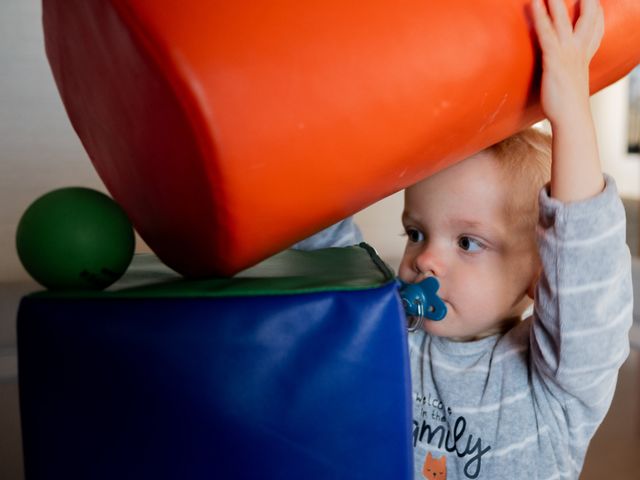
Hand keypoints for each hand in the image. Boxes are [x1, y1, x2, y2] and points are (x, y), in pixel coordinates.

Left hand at [531, 0, 603, 125]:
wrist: (572, 118)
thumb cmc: (568, 105)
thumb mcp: (573, 82)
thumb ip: (571, 72)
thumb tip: (567, 73)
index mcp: (585, 55)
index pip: (596, 27)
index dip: (597, 12)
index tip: (594, 0)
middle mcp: (579, 50)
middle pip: (586, 17)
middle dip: (587, 0)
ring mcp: (567, 53)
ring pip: (563, 20)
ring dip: (556, 2)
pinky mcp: (554, 60)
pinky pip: (545, 33)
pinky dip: (540, 16)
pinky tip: (534, 4)